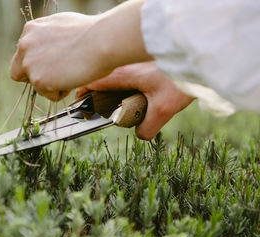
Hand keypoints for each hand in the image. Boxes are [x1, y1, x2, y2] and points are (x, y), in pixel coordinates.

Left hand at [11, 12, 104, 100]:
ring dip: (53, 85)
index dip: (36, 64)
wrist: (102, 41)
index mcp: (30, 30)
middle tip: (55, 79)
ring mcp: (30, 63)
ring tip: (72, 74)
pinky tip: (74, 79)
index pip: (23, 55)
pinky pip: (49, 95)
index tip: (50, 67)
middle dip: (35, 78)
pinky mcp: (39, 80)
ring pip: (36, 85)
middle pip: (18, 73)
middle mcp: (25, 45)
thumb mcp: (62, 25)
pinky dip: (61, 93)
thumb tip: (48, 48)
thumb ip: (48, 37)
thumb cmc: (91, 32)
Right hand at [76, 62, 194, 139]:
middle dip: (98, 98)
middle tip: (104, 112)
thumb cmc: (179, 78)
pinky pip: (126, 76)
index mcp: (120, 75)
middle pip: (99, 82)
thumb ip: (147, 127)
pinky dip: (126, 88)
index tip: (81, 107)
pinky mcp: (142, 64)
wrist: (197, 57)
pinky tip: (141, 97)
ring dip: (114, 93)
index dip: (82, 95)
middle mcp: (122, 67)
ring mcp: (132, 64)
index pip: (90, 82)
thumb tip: (141, 135)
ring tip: (125, 107)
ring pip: (113, 80)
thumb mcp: (163, 109)